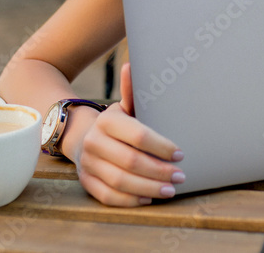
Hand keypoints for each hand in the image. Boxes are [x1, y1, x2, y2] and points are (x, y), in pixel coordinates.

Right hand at [72, 63, 185, 205]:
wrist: (82, 137)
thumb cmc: (116, 124)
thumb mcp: (124, 107)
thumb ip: (132, 91)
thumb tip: (131, 64)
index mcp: (107, 120)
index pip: (138, 135)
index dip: (161, 146)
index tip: (180, 153)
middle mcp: (94, 142)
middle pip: (131, 161)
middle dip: (160, 170)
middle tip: (181, 175)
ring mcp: (88, 164)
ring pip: (120, 182)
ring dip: (149, 188)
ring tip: (170, 189)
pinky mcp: (86, 182)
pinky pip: (108, 196)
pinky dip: (130, 200)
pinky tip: (149, 198)